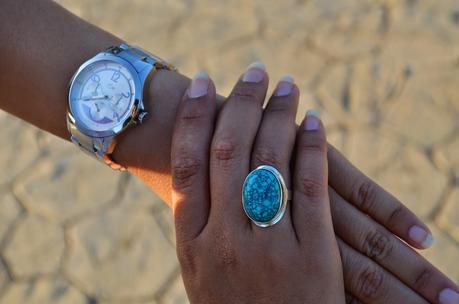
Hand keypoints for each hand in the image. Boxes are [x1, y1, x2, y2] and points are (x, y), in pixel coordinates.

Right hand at [171, 68, 343, 302]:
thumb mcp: (203, 275)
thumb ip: (203, 228)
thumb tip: (202, 173)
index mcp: (192, 243)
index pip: (186, 164)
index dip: (193, 117)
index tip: (201, 82)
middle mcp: (225, 239)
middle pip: (229, 151)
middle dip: (241, 103)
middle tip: (254, 72)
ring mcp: (269, 247)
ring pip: (271, 161)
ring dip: (279, 116)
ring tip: (286, 86)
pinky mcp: (313, 255)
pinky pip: (311, 188)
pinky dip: (312, 149)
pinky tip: (314, 123)